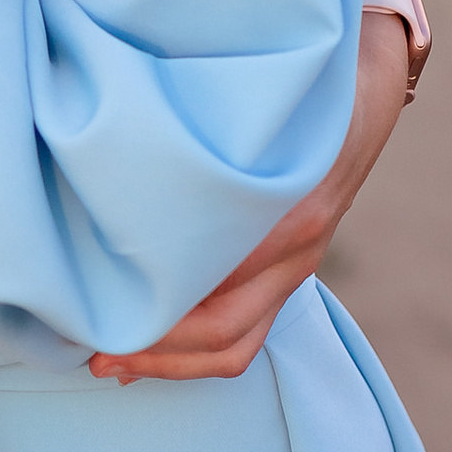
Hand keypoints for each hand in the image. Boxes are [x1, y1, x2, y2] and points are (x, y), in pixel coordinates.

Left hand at [86, 1, 414, 382]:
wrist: (361, 87)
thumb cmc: (289, 92)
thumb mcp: (248, 114)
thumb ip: (198, 150)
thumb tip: (120, 174)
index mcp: (285, 217)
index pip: (216, 293)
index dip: (155, 316)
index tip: (97, 318)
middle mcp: (295, 252)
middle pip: (224, 331)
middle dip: (154, 350)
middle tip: (91, 349)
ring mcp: (297, 267)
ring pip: (238, 343)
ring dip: (173, 362)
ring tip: (113, 363)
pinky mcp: (291, 272)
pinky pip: (249, 331)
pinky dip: (197, 351)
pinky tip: (153, 353)